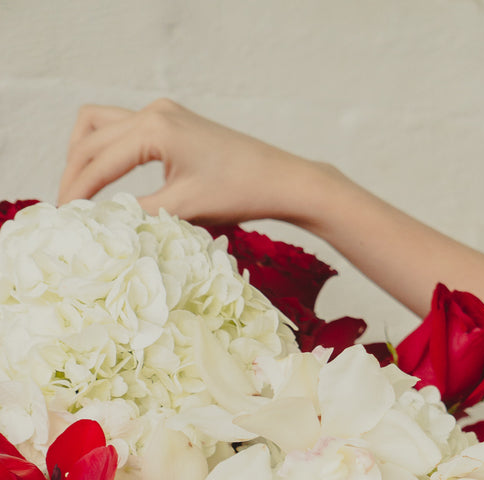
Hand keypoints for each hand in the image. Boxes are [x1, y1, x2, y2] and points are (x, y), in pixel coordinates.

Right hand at [58, 99, 330, 227]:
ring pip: (102, 125)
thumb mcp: (183, 210)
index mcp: (155, 128)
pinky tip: (108, 182)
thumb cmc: (239, 193)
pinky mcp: (173, 122)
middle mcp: (155, 111)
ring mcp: (164, 113)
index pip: (99, 159)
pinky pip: (124, 131)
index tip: (63, 218)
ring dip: (86, 155)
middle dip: (74, 172)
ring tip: (81, 193)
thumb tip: (100, 224)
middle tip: (66, 209)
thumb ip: (138, 213)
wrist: (279, 179)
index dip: (76, 190)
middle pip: (90, 135)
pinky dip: (108, 152)